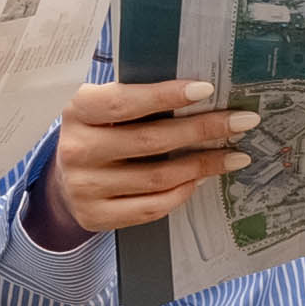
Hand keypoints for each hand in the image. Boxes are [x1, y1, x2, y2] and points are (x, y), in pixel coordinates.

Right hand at [40, 81, 254, 239]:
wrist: (62, 179)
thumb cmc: (97, 132)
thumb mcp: (102, 106)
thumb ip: (136, 98)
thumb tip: (201, 93)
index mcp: (77, 111)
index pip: (124, 102)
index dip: (166, 95)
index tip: (207, 89)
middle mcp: (76, 149)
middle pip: (151, 141)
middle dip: (204, 129)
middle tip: (242, 122)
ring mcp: (84, 187)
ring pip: (157, 177)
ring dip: (203, 165)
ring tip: (234, 155)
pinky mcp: (95, 216)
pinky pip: (150, 207)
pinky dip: (182, 192)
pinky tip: (202, 179)